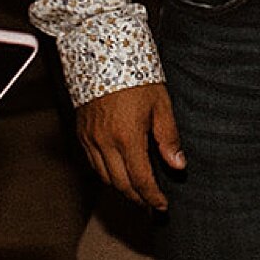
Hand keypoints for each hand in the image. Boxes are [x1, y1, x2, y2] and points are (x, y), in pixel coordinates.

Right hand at [77, 81, 185, 210]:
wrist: (102, 54)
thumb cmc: (136, 75)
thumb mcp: (161, 104)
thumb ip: (168, 137)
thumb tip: (178, 165)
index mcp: (127, 137)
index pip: (141, 180)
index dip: (152, 197)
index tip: (162, 205)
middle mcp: (105, 142)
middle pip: (121, 184)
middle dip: (138, 198)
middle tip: (151, 204)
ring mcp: (90, 139)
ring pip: (104, 177)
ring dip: (121, 188)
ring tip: (137, 191)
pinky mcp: (81, 133)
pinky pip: (92, 163)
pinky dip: (106, 173)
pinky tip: (118, 171)